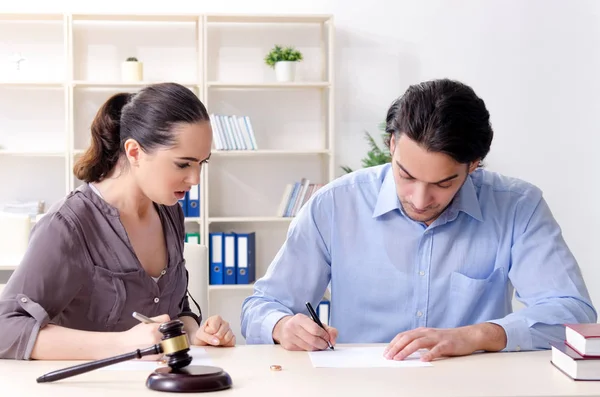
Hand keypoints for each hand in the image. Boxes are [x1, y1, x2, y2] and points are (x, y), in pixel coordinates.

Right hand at [119, 314, 170, 359]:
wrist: (125, 346)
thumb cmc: (135, 334)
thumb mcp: (146, 322)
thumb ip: (159, 319)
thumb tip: (169, 320)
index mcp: (153, 329)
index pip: (168, 320)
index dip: (166, 322)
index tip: (165, 325)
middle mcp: (156, 339)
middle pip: (169, 331)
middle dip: (165, 332)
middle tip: (158, 333)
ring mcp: (157, 349)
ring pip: (168, 341)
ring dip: (164, 340)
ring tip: (153, 340)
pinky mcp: (157, 356)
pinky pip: (165, 349)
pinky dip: (161, 348)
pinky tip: (152, 346)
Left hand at [192, 315, 234, 346]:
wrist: (203, 342)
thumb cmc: (202, 336)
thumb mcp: (200, 335)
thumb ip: (207, 337)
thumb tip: (217, 341)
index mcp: (216, 318)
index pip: (214, 329)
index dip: (209, 334)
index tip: (206, 333)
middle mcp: (224, 323)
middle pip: (220, 334)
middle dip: (214, 339)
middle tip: (211, 338)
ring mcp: (229, 330)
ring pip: (227, 338)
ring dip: (220, 342)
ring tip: (216, 341)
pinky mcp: (233, 338)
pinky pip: (232, 342)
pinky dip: (225, 345)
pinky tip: (221, 343)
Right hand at [272, 314, 337, 350]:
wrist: (284, 327)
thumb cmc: (303, 326)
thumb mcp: (315, 323)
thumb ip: (328, 330)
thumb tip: (333, 341)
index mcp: (300, 318)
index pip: (315, 329)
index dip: (324, 335)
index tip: (328, 338)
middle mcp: (292, 326)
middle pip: (313, 340)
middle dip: (323, 344)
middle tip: (326, 344)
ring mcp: (289, 337)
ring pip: (309, 348)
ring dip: (317, 348)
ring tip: (318, 345)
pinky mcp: (288, 346)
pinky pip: (304, 351)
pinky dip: (309, 350)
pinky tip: (309, 346)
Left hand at [383, 323, 505, 361]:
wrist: (469, 336)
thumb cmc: (448, 339)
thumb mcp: (431, 338)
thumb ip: (419, 342)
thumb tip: (404, 350)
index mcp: (422, 331)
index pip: (403, 336)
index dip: (393, 344)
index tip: (386, 352)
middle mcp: (427, 333)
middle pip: (408, 338)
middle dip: (396, 347)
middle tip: (388, 357)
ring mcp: (437, 338)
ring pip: (418, 342)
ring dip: (406, 351)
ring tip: (399, 358)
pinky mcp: (447, 344)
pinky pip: (436, 350)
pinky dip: (428, 354)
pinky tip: (423, 360)